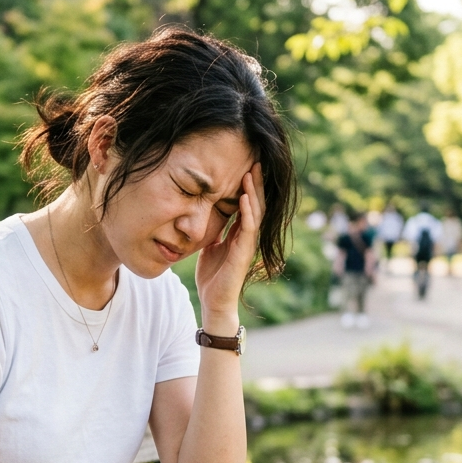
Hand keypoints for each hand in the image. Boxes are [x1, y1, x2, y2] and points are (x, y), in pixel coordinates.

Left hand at [195, 163, 264, 329]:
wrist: (214, 302)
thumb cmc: (212, 276)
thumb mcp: (209, 246)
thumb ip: (214, 230)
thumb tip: (206, 213)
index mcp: (240, 233)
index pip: (247, 204)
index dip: (248, 186)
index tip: (245, 165)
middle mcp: (247, 236)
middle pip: (256, 204)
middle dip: (255, 183)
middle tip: (255, 160)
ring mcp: (248, 244)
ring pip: (255, 213)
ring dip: (253, 192)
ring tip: (251, 173)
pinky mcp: (244, 254)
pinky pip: (248, 229)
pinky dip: (246, 212)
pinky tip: (243, 198)